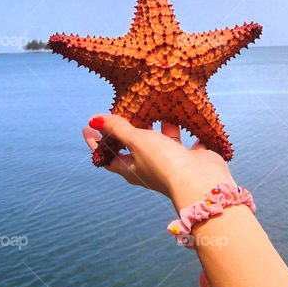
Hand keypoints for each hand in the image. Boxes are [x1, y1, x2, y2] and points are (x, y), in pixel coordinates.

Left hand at [82, 114, 235, 209]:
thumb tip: (93, 120)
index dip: (96, 142)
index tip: (87, 127)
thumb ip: (118, 129)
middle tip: (124, 109)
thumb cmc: (164, 163)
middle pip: (135, 146)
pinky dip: (186, 130)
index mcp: (132, 169)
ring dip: (160, 126)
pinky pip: (186, 142)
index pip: (107, 156)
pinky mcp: (190, 158)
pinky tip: (186, 115)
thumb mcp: (137, 141)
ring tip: (156, 105)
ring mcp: (171, 163)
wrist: (200, 181)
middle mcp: (150, 167)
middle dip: (130, 129)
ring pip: (162, 141)